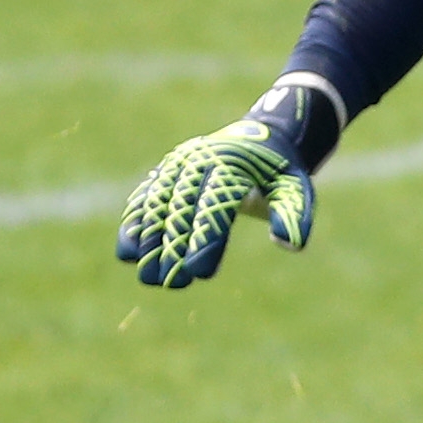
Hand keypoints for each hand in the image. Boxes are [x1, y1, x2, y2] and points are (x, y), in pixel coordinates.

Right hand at [113, 84, 332, 288]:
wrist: (259, 139)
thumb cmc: (279, 173)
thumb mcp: (295, 188)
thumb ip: (293, 214)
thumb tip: (289, 244)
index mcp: (233, 166)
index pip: (217, 205)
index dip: (208, 239)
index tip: (201, 273)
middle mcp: (200, 161)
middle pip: (182, 207)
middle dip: (173, 247)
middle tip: (171, 283)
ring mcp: (179, 165)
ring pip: (157, 203)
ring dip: (149, 240)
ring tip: (147, 276)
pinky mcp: (165, 172)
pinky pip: (145, 198)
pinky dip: (134, 224)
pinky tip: (128, 253)